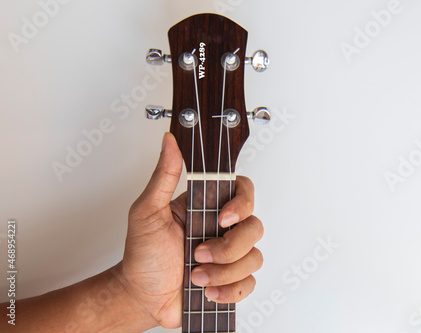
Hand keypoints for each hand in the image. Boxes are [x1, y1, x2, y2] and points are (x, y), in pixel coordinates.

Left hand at [120, 133, 263, 328]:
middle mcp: (222, 229)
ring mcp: (230, 256)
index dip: (242, 204)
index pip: (243, 192)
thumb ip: (163, 176)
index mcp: (207, 207)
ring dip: (223, 272)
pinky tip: (208, 291)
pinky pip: (250, 283)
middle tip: (198, 254)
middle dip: (228, 248)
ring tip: (196, 277)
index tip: (222, 220)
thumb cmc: (143, 256)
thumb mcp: (147, 212)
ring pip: (254, 257)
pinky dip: (229, 290)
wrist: (141, 298)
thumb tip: (169, 141)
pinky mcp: (232, 281)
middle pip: (254, 227)